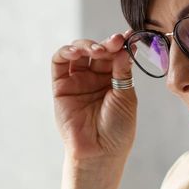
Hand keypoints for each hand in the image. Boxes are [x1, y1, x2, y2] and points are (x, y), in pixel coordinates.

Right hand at [51, 32, 135, 164]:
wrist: (99, 152)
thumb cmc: (117, 129)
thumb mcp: (125, 96)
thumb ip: (121, 70)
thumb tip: (122, 46)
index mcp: (114, 79)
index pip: (115, 54)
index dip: (120, 44)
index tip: (128, 36)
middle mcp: (95, 78)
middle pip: (97, 50)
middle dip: (106, 43)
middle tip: (115, 42)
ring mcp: (77, 81)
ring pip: (78, 52)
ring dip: (87, 45)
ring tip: (97, 50)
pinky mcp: (60, 86)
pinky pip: (60, 62)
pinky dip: (67, 52)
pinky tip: (78, 51)